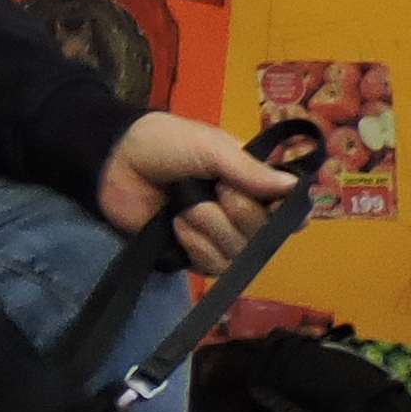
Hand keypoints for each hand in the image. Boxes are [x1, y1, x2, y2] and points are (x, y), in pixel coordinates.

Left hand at [100, 111, 301, 273]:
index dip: (289, 214)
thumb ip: (249, 170)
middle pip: (267, 236)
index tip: (276, 206)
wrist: (114, 161)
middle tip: (216, 191)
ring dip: (212, 228)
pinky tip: (178, 227)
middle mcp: (244, 215)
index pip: (292, 212)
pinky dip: (198, 246)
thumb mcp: (208, 146)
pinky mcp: (194, 256)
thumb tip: (296, 187)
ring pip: (241, 254)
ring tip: (185, 208)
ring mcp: (219, 238)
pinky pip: (215, 267)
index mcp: (253, 185)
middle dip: (241, 213)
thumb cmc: (164, 144)